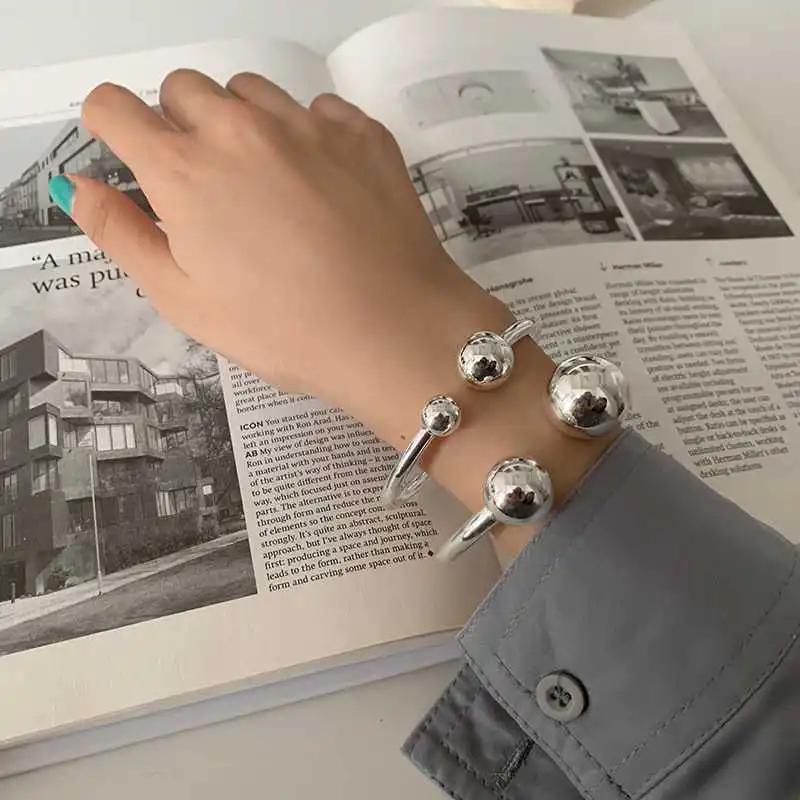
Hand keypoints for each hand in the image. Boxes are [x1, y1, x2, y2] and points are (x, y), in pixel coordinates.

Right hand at [66, 70, 613, 556]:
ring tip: (266, 185)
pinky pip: (316, 108)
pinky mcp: (361, 131)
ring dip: (241, 123)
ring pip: (249, 91)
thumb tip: (79, 186)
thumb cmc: (283, 329)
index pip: (114, 107)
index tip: (130, 157)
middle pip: (183, 88)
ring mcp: (306, 123)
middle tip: (207, 187)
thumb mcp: (184, 301)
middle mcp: (240, 129)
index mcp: (184, 171)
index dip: (111, 129)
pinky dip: (306, 134)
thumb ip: (121, 234)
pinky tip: (322, 186)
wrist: (394, 330)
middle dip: (179, 125)